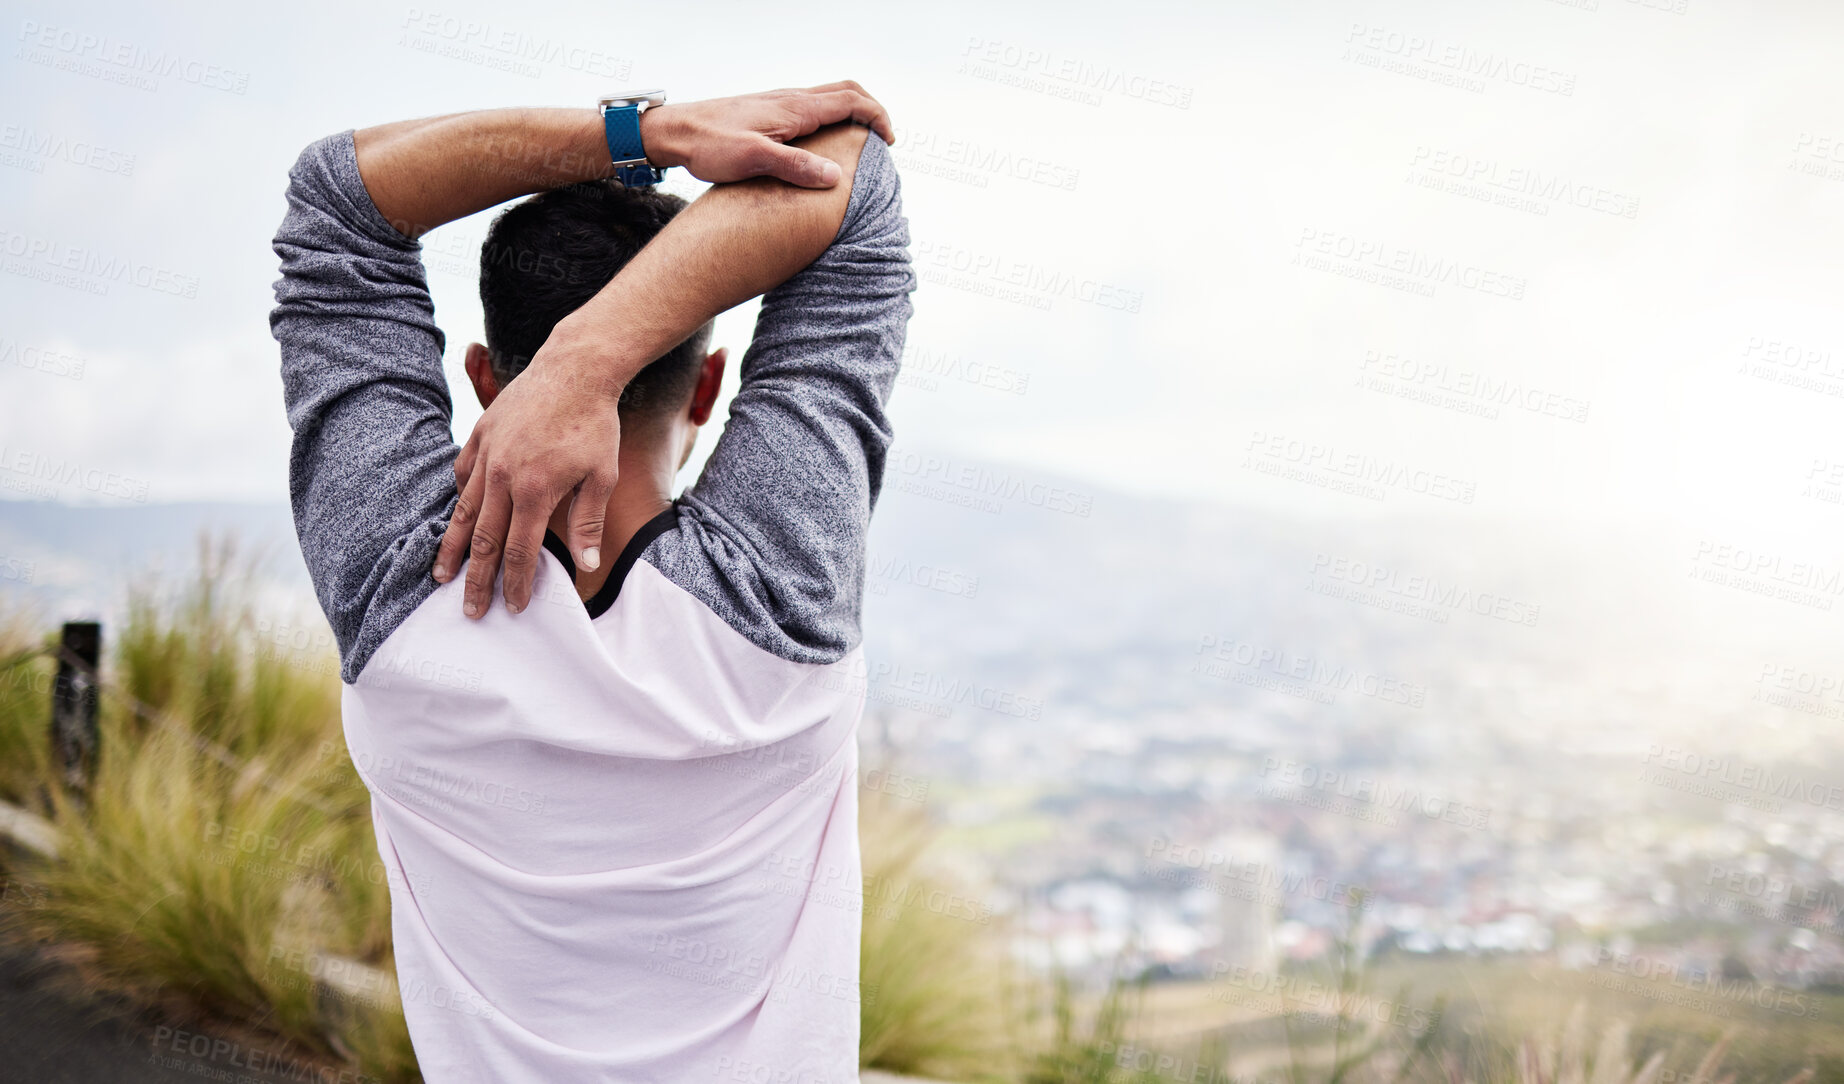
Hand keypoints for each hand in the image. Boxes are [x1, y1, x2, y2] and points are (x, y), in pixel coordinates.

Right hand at [433, 327, 623, 617]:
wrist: (575, 369)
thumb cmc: (596, 425)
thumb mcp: (603, 476)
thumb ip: (589, 523)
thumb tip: (588, 567)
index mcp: (535, 491)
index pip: (519, 551)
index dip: (516, 582)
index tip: (513, 607)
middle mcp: (503, 476)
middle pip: (484, 540)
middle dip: (477, 580)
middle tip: (470, 610)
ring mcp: (487, 454)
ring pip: (464, 510)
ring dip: (454, 547)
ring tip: (442, 575)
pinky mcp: (480, 433)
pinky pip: (463, 474)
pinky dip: (459, 498)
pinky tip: (458, 517)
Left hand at [641, 80, 893, 187]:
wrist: (674, 131)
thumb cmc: (710, 144)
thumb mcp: (754, 159)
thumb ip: (796, 166)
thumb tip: (836, 176)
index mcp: (795, 108)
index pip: (852, 101)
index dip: (878, 117)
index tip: (890, 142)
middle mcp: (791, 100)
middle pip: (845, 91)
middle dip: (871, 110)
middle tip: (883, 138)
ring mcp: (780, 104)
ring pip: (829, 98)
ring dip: (852, 114)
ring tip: (860, 143)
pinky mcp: (768, 114)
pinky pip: (812, 109)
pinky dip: (831, 119)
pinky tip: (823, 145)